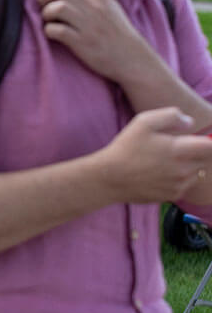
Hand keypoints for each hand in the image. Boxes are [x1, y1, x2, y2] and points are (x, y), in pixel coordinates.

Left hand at [37, 0, 153, 84]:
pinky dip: (49, 31)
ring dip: (46, 14)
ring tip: (49, 21)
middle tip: (44, 8)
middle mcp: (94, 7)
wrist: (133, 59)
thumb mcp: (109, 7)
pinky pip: (57, 30)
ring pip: (56, 8)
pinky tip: (53, 34)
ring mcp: (89, 25)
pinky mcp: (84, 42)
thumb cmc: (116, 33)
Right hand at [94, 107, 211, 203]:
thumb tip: (189, 122)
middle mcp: (184, 170)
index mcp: (179, 150)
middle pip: (204, 159)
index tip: (196, 139)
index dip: (206, 141)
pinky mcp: (172, 195)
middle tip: (175, 148)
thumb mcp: (143, 122)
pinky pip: (185, 185)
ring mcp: (179, 185)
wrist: (111, 177)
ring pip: (196, 173)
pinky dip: (179, 179)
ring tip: (166, 161)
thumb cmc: (126, 147)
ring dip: (188, 166)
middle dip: (195, 152)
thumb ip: (170, 116)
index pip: (209, 146)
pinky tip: (161, 173)